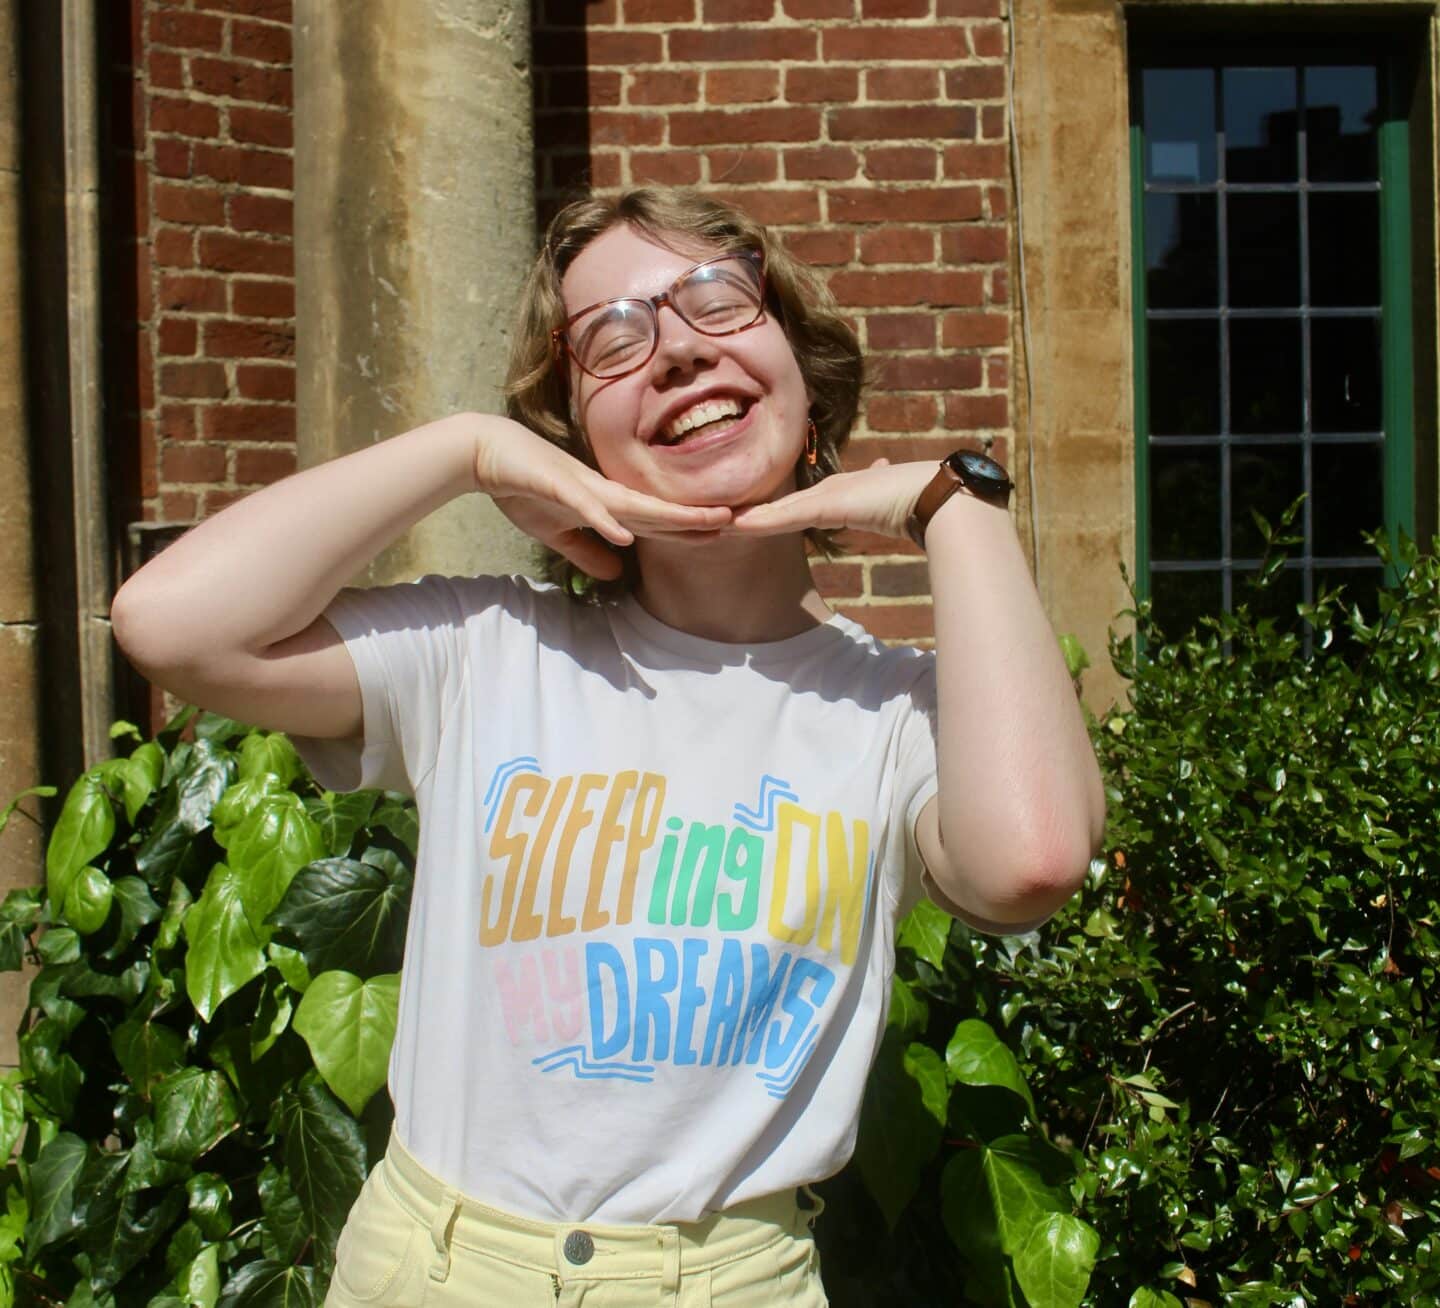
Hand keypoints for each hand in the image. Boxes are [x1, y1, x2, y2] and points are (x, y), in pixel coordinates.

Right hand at [471, 418, 732, 578]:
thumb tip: (617, 571)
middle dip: (696, 518)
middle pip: (657, 510)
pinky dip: (606, 521)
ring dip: (671, 514)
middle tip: (739, 522)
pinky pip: (587, 507)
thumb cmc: (523, 488)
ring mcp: (583, 487)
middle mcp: (603, 491)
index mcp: (605, 502)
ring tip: (708, 521)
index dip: (686, 527)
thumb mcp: (557, 532)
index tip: (722, 534)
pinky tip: (628, 537)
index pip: (654, 519)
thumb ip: (587, 552)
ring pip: (635, 504)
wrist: (487, 455)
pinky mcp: (558, 486)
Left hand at [727, 459, 934, 540]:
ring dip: (744, 517)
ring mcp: (828, 495)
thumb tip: (883, 474)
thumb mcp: (892, 506)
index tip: (737, 517)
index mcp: (839, 495)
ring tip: (712, 518)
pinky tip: (737, 524)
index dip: (765, 512)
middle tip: (711, 517)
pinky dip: (762, 521)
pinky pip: (788, 515)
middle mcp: (829, 491)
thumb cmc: (920, 500)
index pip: (794, 506)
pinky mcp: (831, 502)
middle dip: (746, 511)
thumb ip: (884, 499)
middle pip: (777, 505)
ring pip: (775, 510)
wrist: (938, 493)